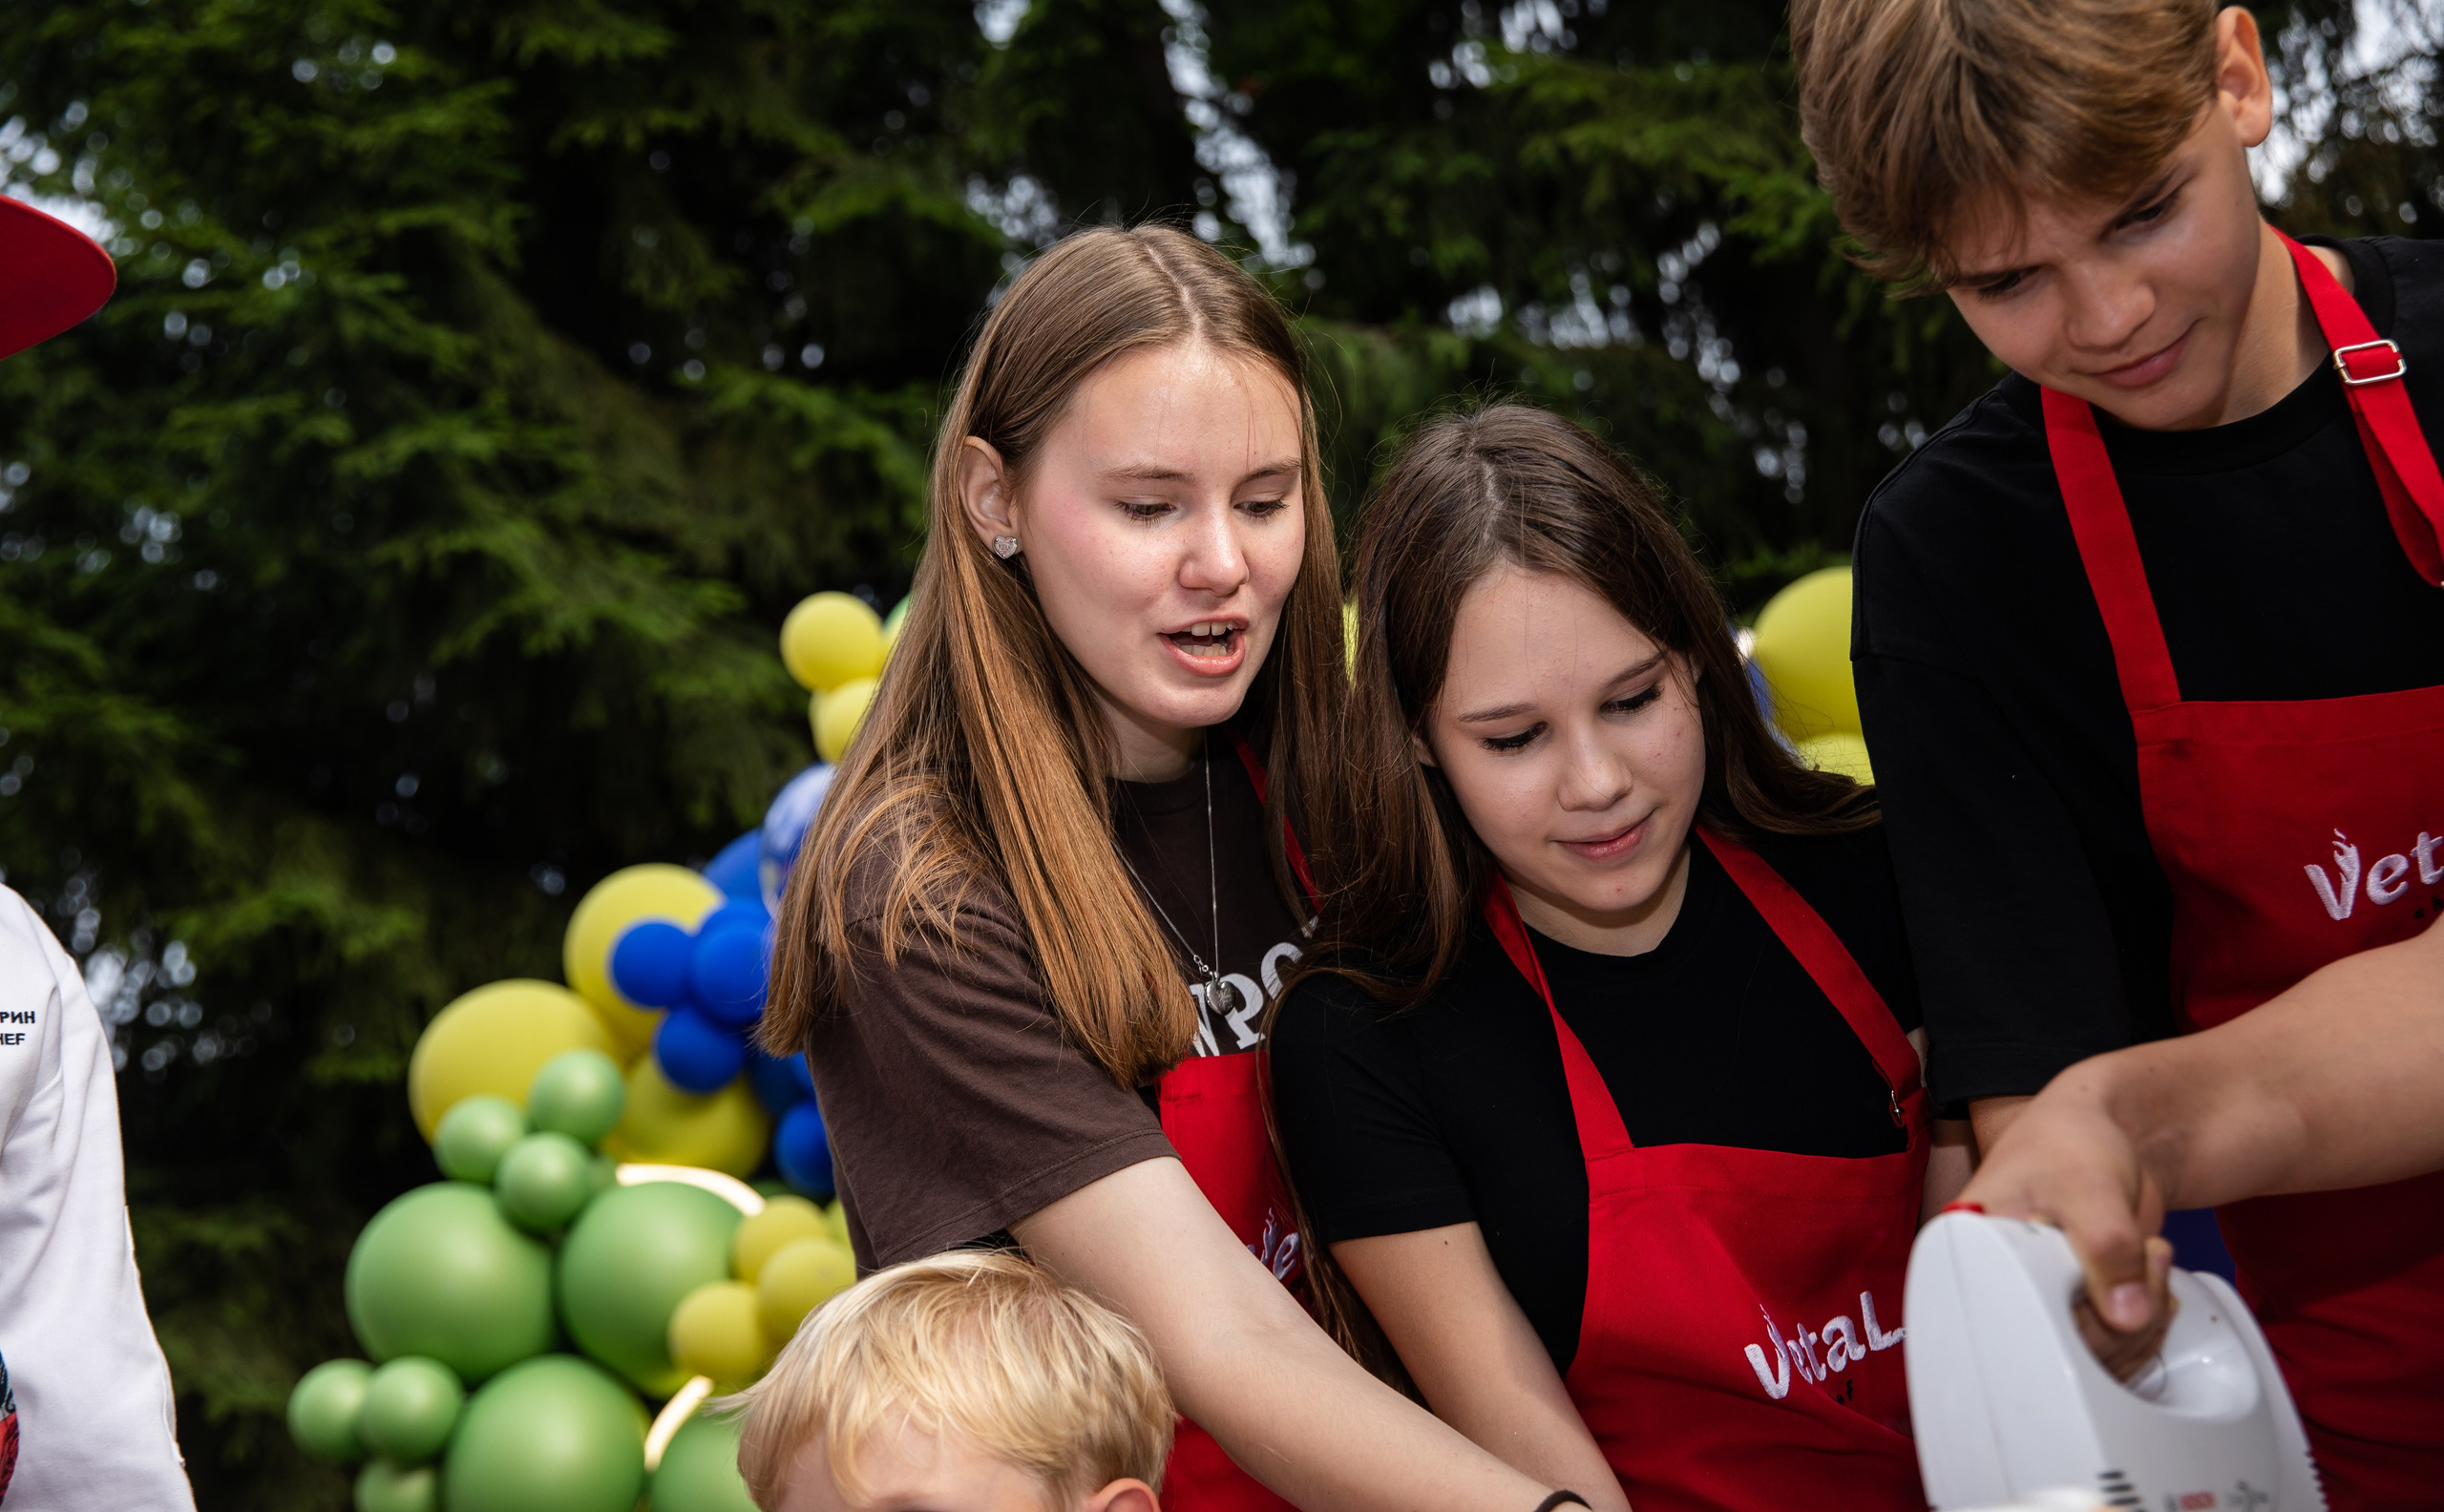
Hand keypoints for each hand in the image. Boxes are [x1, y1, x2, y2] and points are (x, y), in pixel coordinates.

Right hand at [1956, 1093, 2176, 1378]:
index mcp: (1973, 1254)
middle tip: (2146, 1260)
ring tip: (2152, 1258)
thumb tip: (2127, 1317)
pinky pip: (2112, 1352)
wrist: (2097, 1134)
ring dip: (2142, 1323)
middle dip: (2119, 1320)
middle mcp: (1998, 1288)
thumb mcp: (2088, 1185)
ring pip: (2091, 1359)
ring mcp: (2041, 1305)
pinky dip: (2147, 1330)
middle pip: (2056, 1351)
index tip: (2107, 1287)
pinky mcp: (2076, 1314)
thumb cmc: (2069, 1142)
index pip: (2010, 1326)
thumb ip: (2106, 1245)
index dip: (2066, 1325)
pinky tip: (2156, 1287)